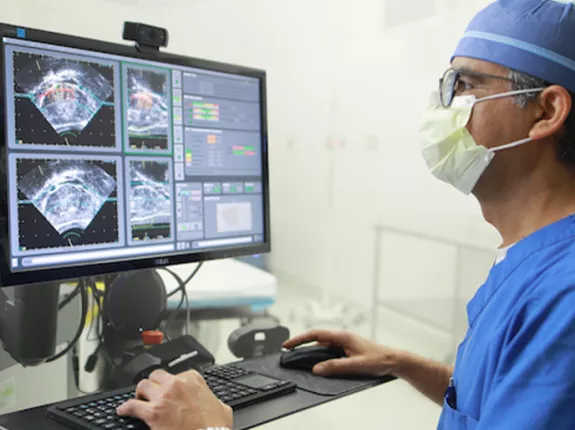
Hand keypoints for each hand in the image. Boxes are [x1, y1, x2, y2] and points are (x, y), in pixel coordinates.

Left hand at [116, 369, 232, 429]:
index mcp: (193, 380)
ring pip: (142, 386)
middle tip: (152, 392)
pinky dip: (125, 408)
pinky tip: (122, 410)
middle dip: (153, 384)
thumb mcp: (221, 408)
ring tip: (138, 399)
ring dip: (140, 393)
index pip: (177, 374)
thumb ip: (216, 401)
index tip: (170, 390)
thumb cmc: (215, 426)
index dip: (172, 383)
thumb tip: (217, 406)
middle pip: (156, 376)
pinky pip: (132, 406)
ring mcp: (163, 397)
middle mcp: (177, 384)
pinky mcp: (153, 412)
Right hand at [283, 330, 404, 377]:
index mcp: (342, 336)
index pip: (315, 334)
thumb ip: (336, 366)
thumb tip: (317, 369)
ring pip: (322, 345)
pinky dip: (318, 355)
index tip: (288, 345)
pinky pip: (328, 351)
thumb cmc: (379, 360)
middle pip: (316, 338)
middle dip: (300, 343)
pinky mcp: (346, 349)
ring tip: (297, 357)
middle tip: (288, 351)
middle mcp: (342, 337)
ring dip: (309, 350)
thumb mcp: (356, 365)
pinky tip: (315, 363)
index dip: (300, 339)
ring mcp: (344, 343)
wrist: (394, 360)